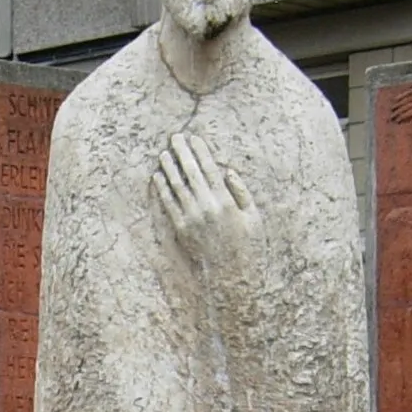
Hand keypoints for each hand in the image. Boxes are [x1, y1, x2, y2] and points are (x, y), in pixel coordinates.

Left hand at [152, 133, 259, 277]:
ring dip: (169, 167)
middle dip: (182, 153)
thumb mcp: (253, 218)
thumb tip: (228, 171)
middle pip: (191, 173)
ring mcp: (192, 218)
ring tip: (163, 154)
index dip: (201, 152)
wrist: (230, 274)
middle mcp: (207, 207)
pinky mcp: (181, 229)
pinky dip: (162, 189)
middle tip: (174, 137)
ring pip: (177, 186)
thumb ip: (242, 192)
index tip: (194, 138)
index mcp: (225, 201)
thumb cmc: (246, 245)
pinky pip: (169, 204)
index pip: (210, 169)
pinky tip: (158, 177)